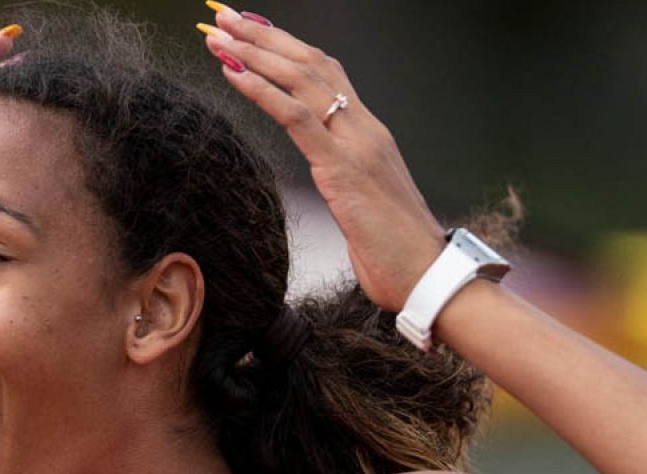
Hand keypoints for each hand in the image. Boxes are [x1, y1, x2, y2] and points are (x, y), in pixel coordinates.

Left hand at [200, 7, 443, 312]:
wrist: (427, 275)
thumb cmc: (396, 251)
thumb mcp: (365, 204)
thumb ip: (347, 180)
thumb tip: (330, 178)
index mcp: (370, 134)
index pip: (328, 74)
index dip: (289, 48)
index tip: (254, 31)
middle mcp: (365, 128)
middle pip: (312, 64)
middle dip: (265, 38)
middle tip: (226, 17)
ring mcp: (356, 144)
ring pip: (303, 79)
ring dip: (256, 53)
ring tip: (219, 36)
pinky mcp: (343, 168)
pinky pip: (297, 116)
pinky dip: (262, 90)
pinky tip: (234, 74)